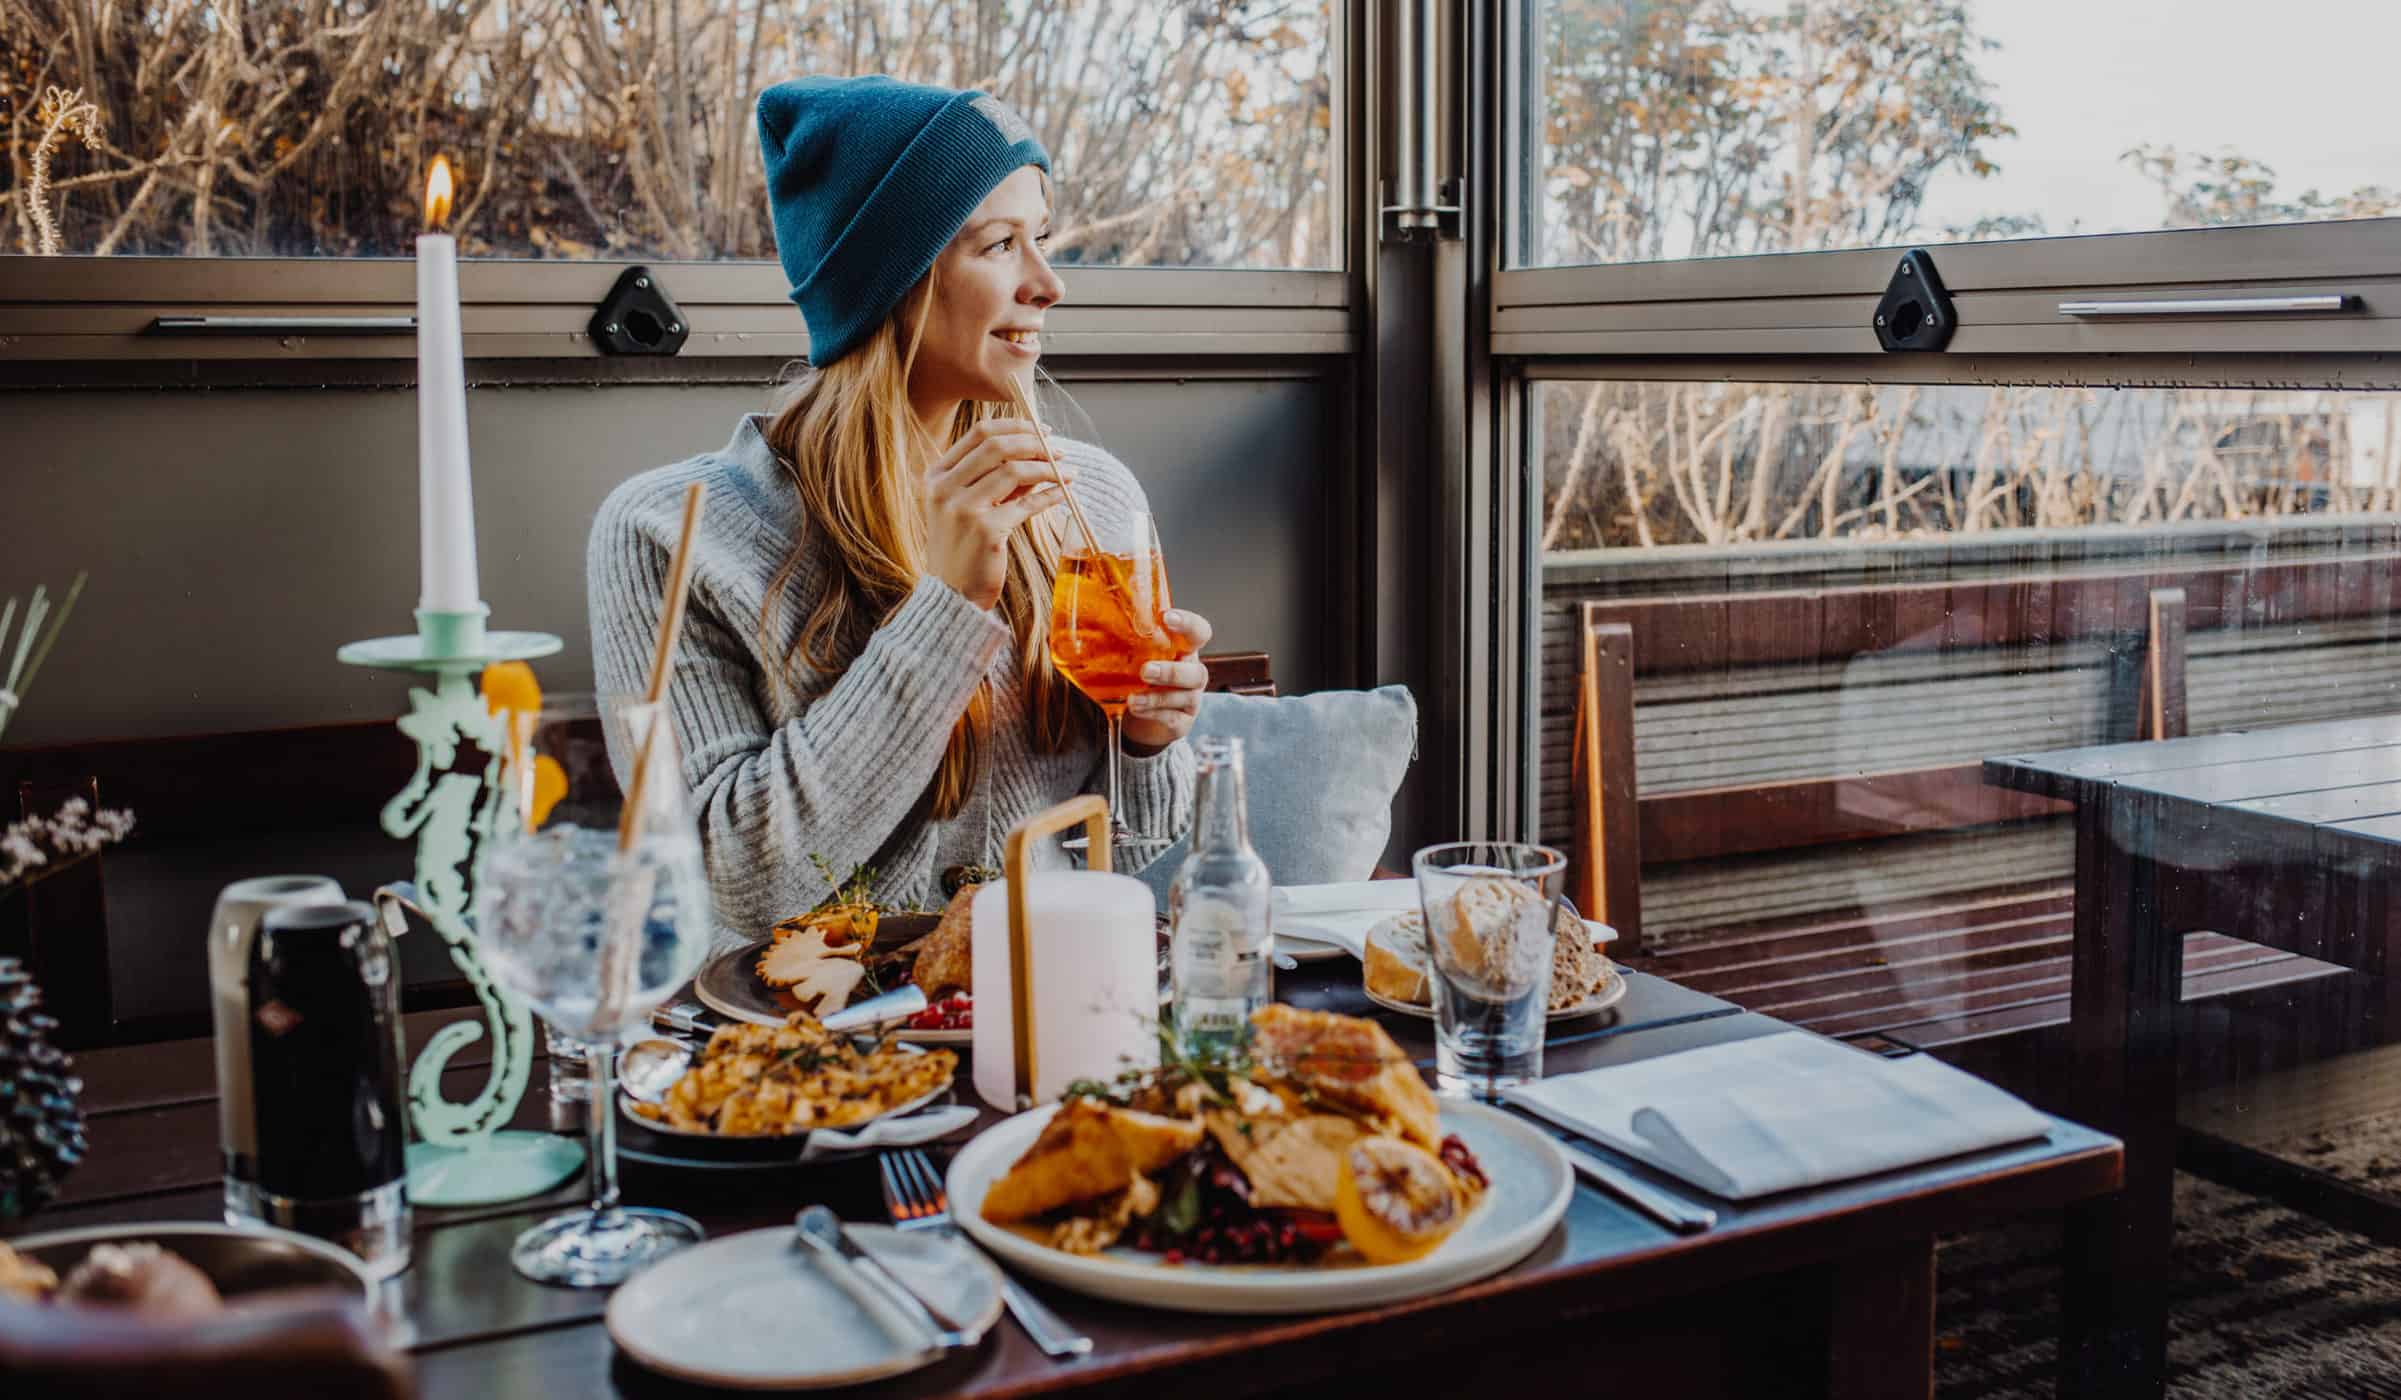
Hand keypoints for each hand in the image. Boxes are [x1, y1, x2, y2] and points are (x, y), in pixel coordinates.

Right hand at [922, 418, 1074, 609]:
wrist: (951, 596)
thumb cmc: (963, 550)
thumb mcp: (968, 507)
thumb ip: (994, 480)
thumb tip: (1035, 453)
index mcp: (936, 476)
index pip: (979, 433)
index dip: (1016, 426)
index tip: (1041, 430)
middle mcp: (944, 488)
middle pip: (997, 445)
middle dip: (1034, 443)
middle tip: (1059, 450)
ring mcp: (962, 509)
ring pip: (1014, 470)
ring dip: (1047, 468)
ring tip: (1067, 471)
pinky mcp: (985, 531)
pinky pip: (1026, 504)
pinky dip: (1049, 495)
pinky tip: (1063, 492)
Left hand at [1122, 608, 1213, 752]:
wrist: (1143, 715)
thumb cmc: (1138, 676)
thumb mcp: (1133, 655)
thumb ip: (1120, 639)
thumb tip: (1079, 619)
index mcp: (1183, 648)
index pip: (1198, 632)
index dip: (1188, 623)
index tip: (1166, 618)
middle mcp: (1191, 672)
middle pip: (1197, 671)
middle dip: (1171, 671)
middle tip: (1145, 671)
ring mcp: (1190, 699)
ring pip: (1186, 696)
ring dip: (1157, 697)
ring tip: (1132, 699)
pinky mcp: (1181, 721)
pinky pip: (1172, 718)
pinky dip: (1152, 713)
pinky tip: (1135, 708)